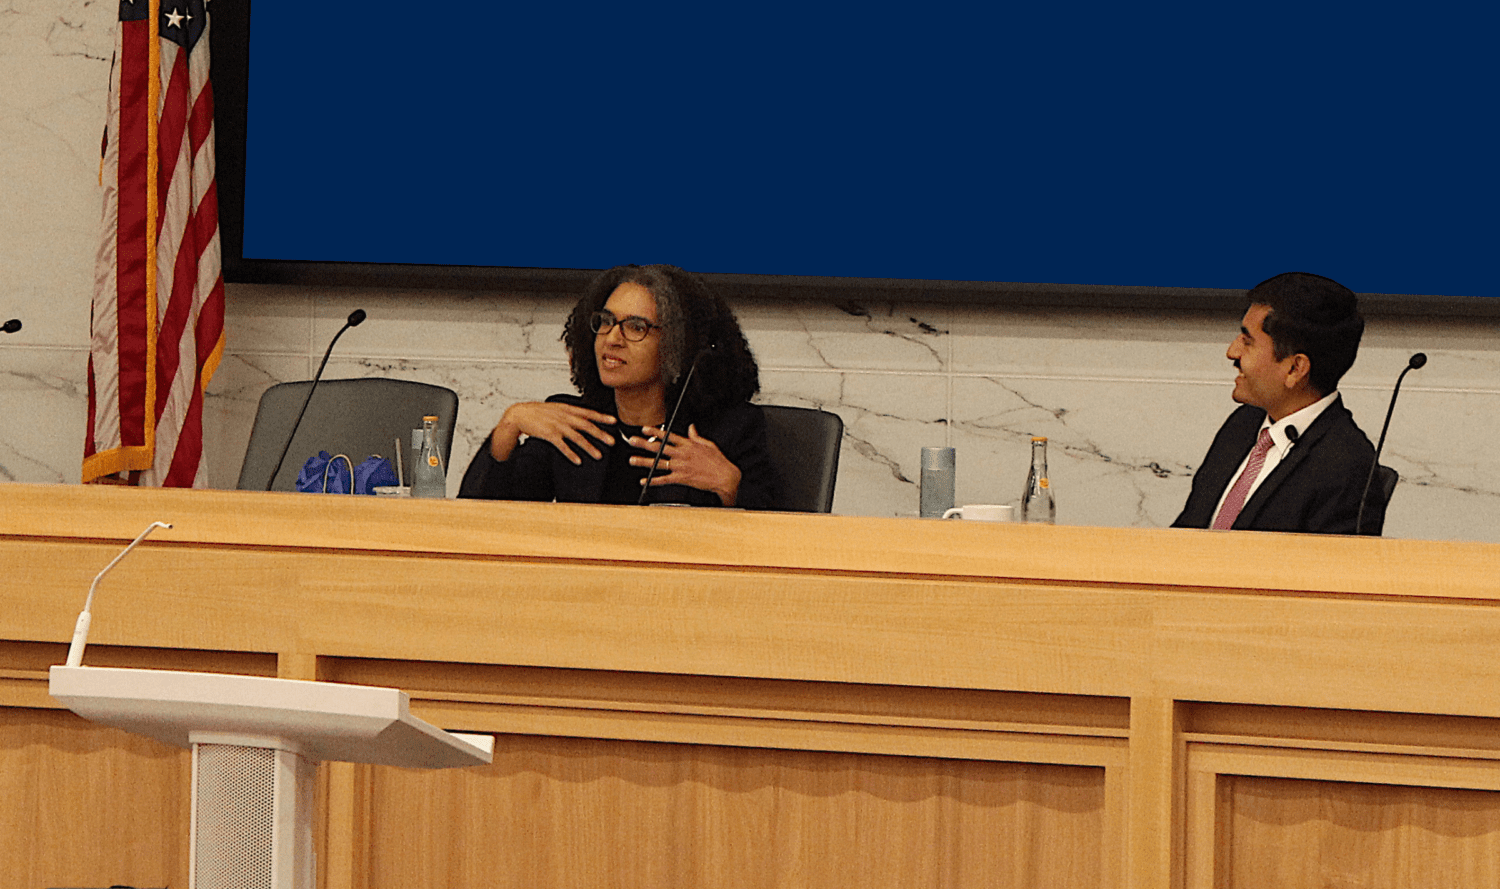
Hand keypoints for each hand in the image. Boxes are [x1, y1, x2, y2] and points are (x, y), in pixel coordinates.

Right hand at [490, 402, 615, 464]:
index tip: (614, 421)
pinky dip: (571, 454)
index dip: (602, 417)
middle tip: (612, 442)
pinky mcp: (549, 435)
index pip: (588, 413)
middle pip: (586, 426)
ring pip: (577, 437)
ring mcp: (557, 426)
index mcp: (568, 409)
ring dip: (589, 447)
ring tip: (599, 455)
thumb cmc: (538, 412)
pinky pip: (562, 446)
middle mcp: (564, 416)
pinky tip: (578, 460)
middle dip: (600, 434)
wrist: (520, 414)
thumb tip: (584, 416)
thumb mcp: (557, 407)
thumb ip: (570, 412)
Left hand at [627, 424, 741, 505]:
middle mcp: (682, 454)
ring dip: (643, 461)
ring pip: (658, 463)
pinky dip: (653, 481)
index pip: (668, 436)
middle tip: (632, 441)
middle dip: (643, 444)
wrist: (725, 476)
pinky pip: (664, 479)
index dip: (655, 432)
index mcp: (688, 445)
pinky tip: (644, 481)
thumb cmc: (718, 461)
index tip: (644, 429)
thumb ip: (696, 436)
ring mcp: (680, 466)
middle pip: (659, 447)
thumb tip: (691, 427)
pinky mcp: (681, 478)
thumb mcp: (708, 444)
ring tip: (632, 460)